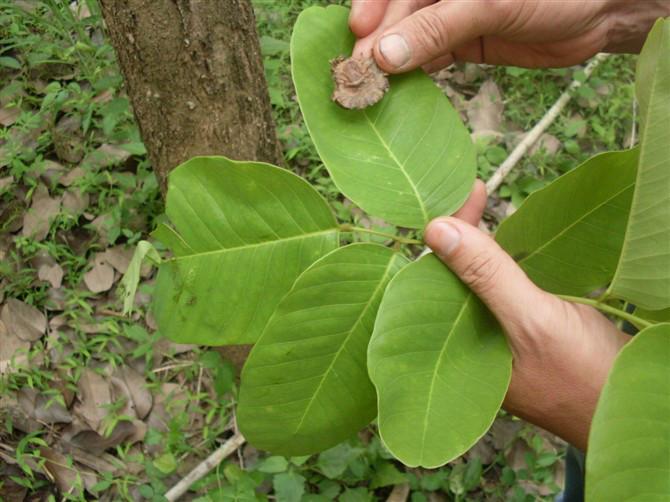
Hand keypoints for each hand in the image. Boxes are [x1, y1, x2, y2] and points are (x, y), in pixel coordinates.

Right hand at [350, 0, 668, 71]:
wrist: (599, 10)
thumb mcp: (489, 3)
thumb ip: (437, 27)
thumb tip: (385, 56)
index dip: (372, 10)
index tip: (358, 39)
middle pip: (396, 17)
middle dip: (378, 46)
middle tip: (360, 80)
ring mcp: (451, 16)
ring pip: (410, 40)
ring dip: (393, 66)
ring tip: (374, 91)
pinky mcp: (464, 43)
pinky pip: (430, 58)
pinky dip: (416, 74)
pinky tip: (403, 90)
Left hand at [428, 181, 629, 449]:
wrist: (636, 403)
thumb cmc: (585, 375)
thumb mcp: (532, 319)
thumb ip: (486, 276)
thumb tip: (435, 229)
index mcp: (457, 352)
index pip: (433, 288)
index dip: (441, 242)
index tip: (450, 199)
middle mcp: (471, 346)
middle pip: (452, 282)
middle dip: (458, 235)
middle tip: (470, 190)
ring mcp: (499, 339)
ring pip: (478, 283)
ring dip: (479, 244)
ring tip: (478, 199)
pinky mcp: (526, 333)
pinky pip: (503, 290)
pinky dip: (502, 261)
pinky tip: (502, 239)